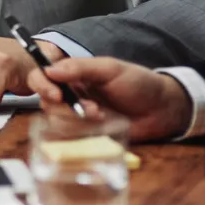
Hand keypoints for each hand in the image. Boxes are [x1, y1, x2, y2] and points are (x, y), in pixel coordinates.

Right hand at [25, 57, 192, 142]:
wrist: (162, 110)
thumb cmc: (138, 82)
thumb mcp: (109, 69)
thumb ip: (80, 68)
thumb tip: (49, 70)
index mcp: (73, 75)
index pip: (43, 76)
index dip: (42, 85)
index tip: (55, 94)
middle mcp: (71, 94)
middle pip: (47, 101)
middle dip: (65, 106)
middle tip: (89, 108)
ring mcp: (78, 115)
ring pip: (58, 120)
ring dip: (76, 119)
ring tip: (100, 114)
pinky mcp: (88, 134)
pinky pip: (72, 137)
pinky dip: (83, 132)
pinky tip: (102, 125)